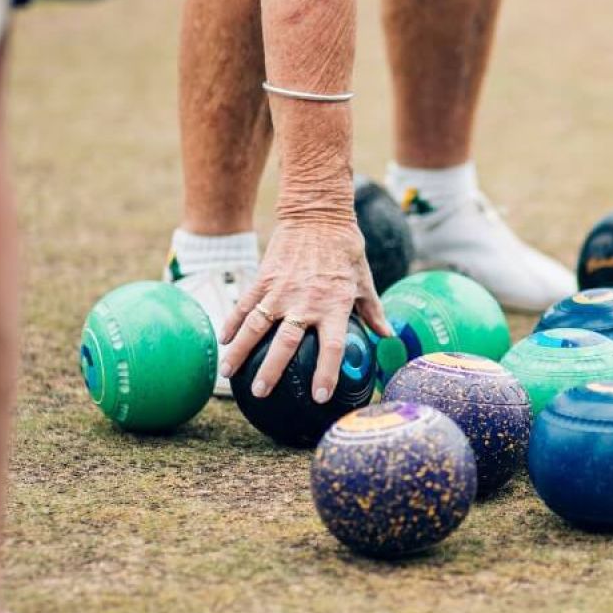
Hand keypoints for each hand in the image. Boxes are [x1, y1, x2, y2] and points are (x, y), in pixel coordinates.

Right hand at [218, 217, 389, 401]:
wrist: (317, 216)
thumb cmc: (346, 250)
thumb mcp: (365, 281)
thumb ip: (373, 312)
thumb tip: (388, 336)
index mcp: (334, 306)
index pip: (332, 348)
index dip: (326, 374)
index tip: (319, 396)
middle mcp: (305, 302)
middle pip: (285, 343)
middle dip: (272, 371)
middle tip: (263, 392)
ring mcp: (280, 291)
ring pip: (256, 327)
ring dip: (241, 352)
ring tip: (229, 374)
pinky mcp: (263, 278)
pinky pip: (244, 305)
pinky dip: (232, 323)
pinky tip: (223, 341)